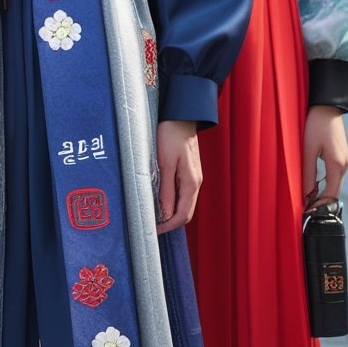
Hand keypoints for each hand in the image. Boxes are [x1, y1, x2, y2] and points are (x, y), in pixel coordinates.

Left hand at [155, 119, 200, 233]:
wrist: (180, 116)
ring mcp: (193, 177)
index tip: (153, 230)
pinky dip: (172, 200)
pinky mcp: (188, 171)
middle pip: (185, 212)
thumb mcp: (165, 163)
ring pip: (183, 203)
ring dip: (170, 212)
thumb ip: (166, 190)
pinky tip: (160, 199)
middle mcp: (195, 183)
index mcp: (191, 183)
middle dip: (169, 222)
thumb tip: (166, 214)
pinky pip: (181, 193)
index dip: (168, 226)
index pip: (183, 216)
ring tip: (153, 214)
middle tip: (152, 226)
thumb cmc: (171, 135)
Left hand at [303, 106, 347, 205]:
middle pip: (334, 191)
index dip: (319, 205)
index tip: (307, 212)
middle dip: (322, 201)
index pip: (331, 194)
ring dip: (323, 192)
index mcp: (337, 165)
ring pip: (335, 183)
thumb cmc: (315, 125)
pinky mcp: (341, 156)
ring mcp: (345, 161)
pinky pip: (335, 175)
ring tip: (308, 200)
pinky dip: (326, 183)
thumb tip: (306, 194)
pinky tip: (315, 185)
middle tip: (306, 209)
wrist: (326, 107)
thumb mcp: (307, 149)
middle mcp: (344, 165)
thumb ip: (308, 173)